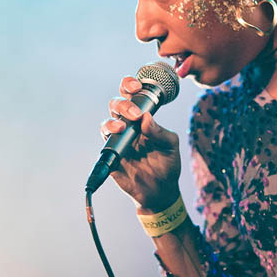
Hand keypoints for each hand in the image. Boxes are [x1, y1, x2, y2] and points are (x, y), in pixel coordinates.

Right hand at [101, 76, 181, 211]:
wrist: (160, 190)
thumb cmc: (167, 164)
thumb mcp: (171, 146)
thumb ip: (160, 132)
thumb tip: (146, 118)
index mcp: (143, 118)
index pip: (133, 96)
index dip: (130, 86)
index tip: (137, 86)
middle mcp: (129, 125)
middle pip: (117, 104)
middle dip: (123, 103)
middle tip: (135, 114)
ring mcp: (119, 139)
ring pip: (108, 120)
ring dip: (113, 120)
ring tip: (122, 127)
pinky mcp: (112, 154)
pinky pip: (105, 142)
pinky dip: (108, 135)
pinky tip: (117, 135)